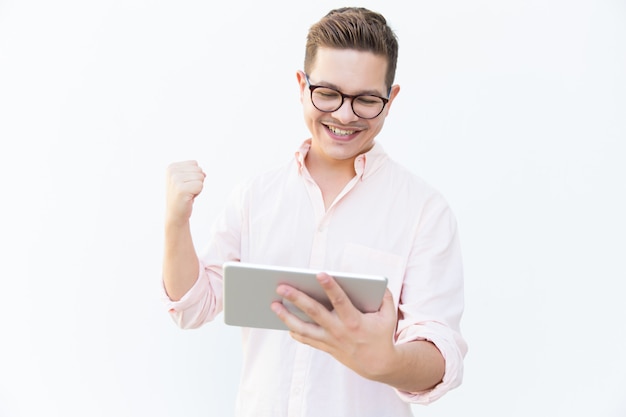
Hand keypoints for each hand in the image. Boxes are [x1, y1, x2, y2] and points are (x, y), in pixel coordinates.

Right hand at [165, 160, 205, 225]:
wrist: (176, 213)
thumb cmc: (183, 196)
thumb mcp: (187, 179)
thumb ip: (196, 172)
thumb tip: (204, 174)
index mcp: (171, 167)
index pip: (194, 163)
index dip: (194, 175)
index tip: (185, 184)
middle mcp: (172, 171)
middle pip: (199, 169)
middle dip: (197, 181)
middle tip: (187, 190)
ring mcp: (175, 180)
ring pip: (201, 177)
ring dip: (197, 187)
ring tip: (188, 193)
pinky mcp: (181, 189)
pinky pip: (200, 185)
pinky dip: (198, 193)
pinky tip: (189, 197)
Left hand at [271, 272, 398, 381]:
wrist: (377, 365)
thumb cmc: (381, 335)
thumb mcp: (389, 315)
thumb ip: (384, 297)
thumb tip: (378, 284)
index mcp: (354, 320)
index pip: (340, 300)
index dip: (330, 286)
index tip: (319, 273)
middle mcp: (339, 330)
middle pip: (314, 312)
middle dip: (296, 298)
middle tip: (281, 287)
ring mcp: (330, 340)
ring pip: (304, 328)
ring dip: (287, 317)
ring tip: (274, 305)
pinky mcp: (325, 347)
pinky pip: (306, 339)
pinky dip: (294, 330)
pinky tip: (285, 322)